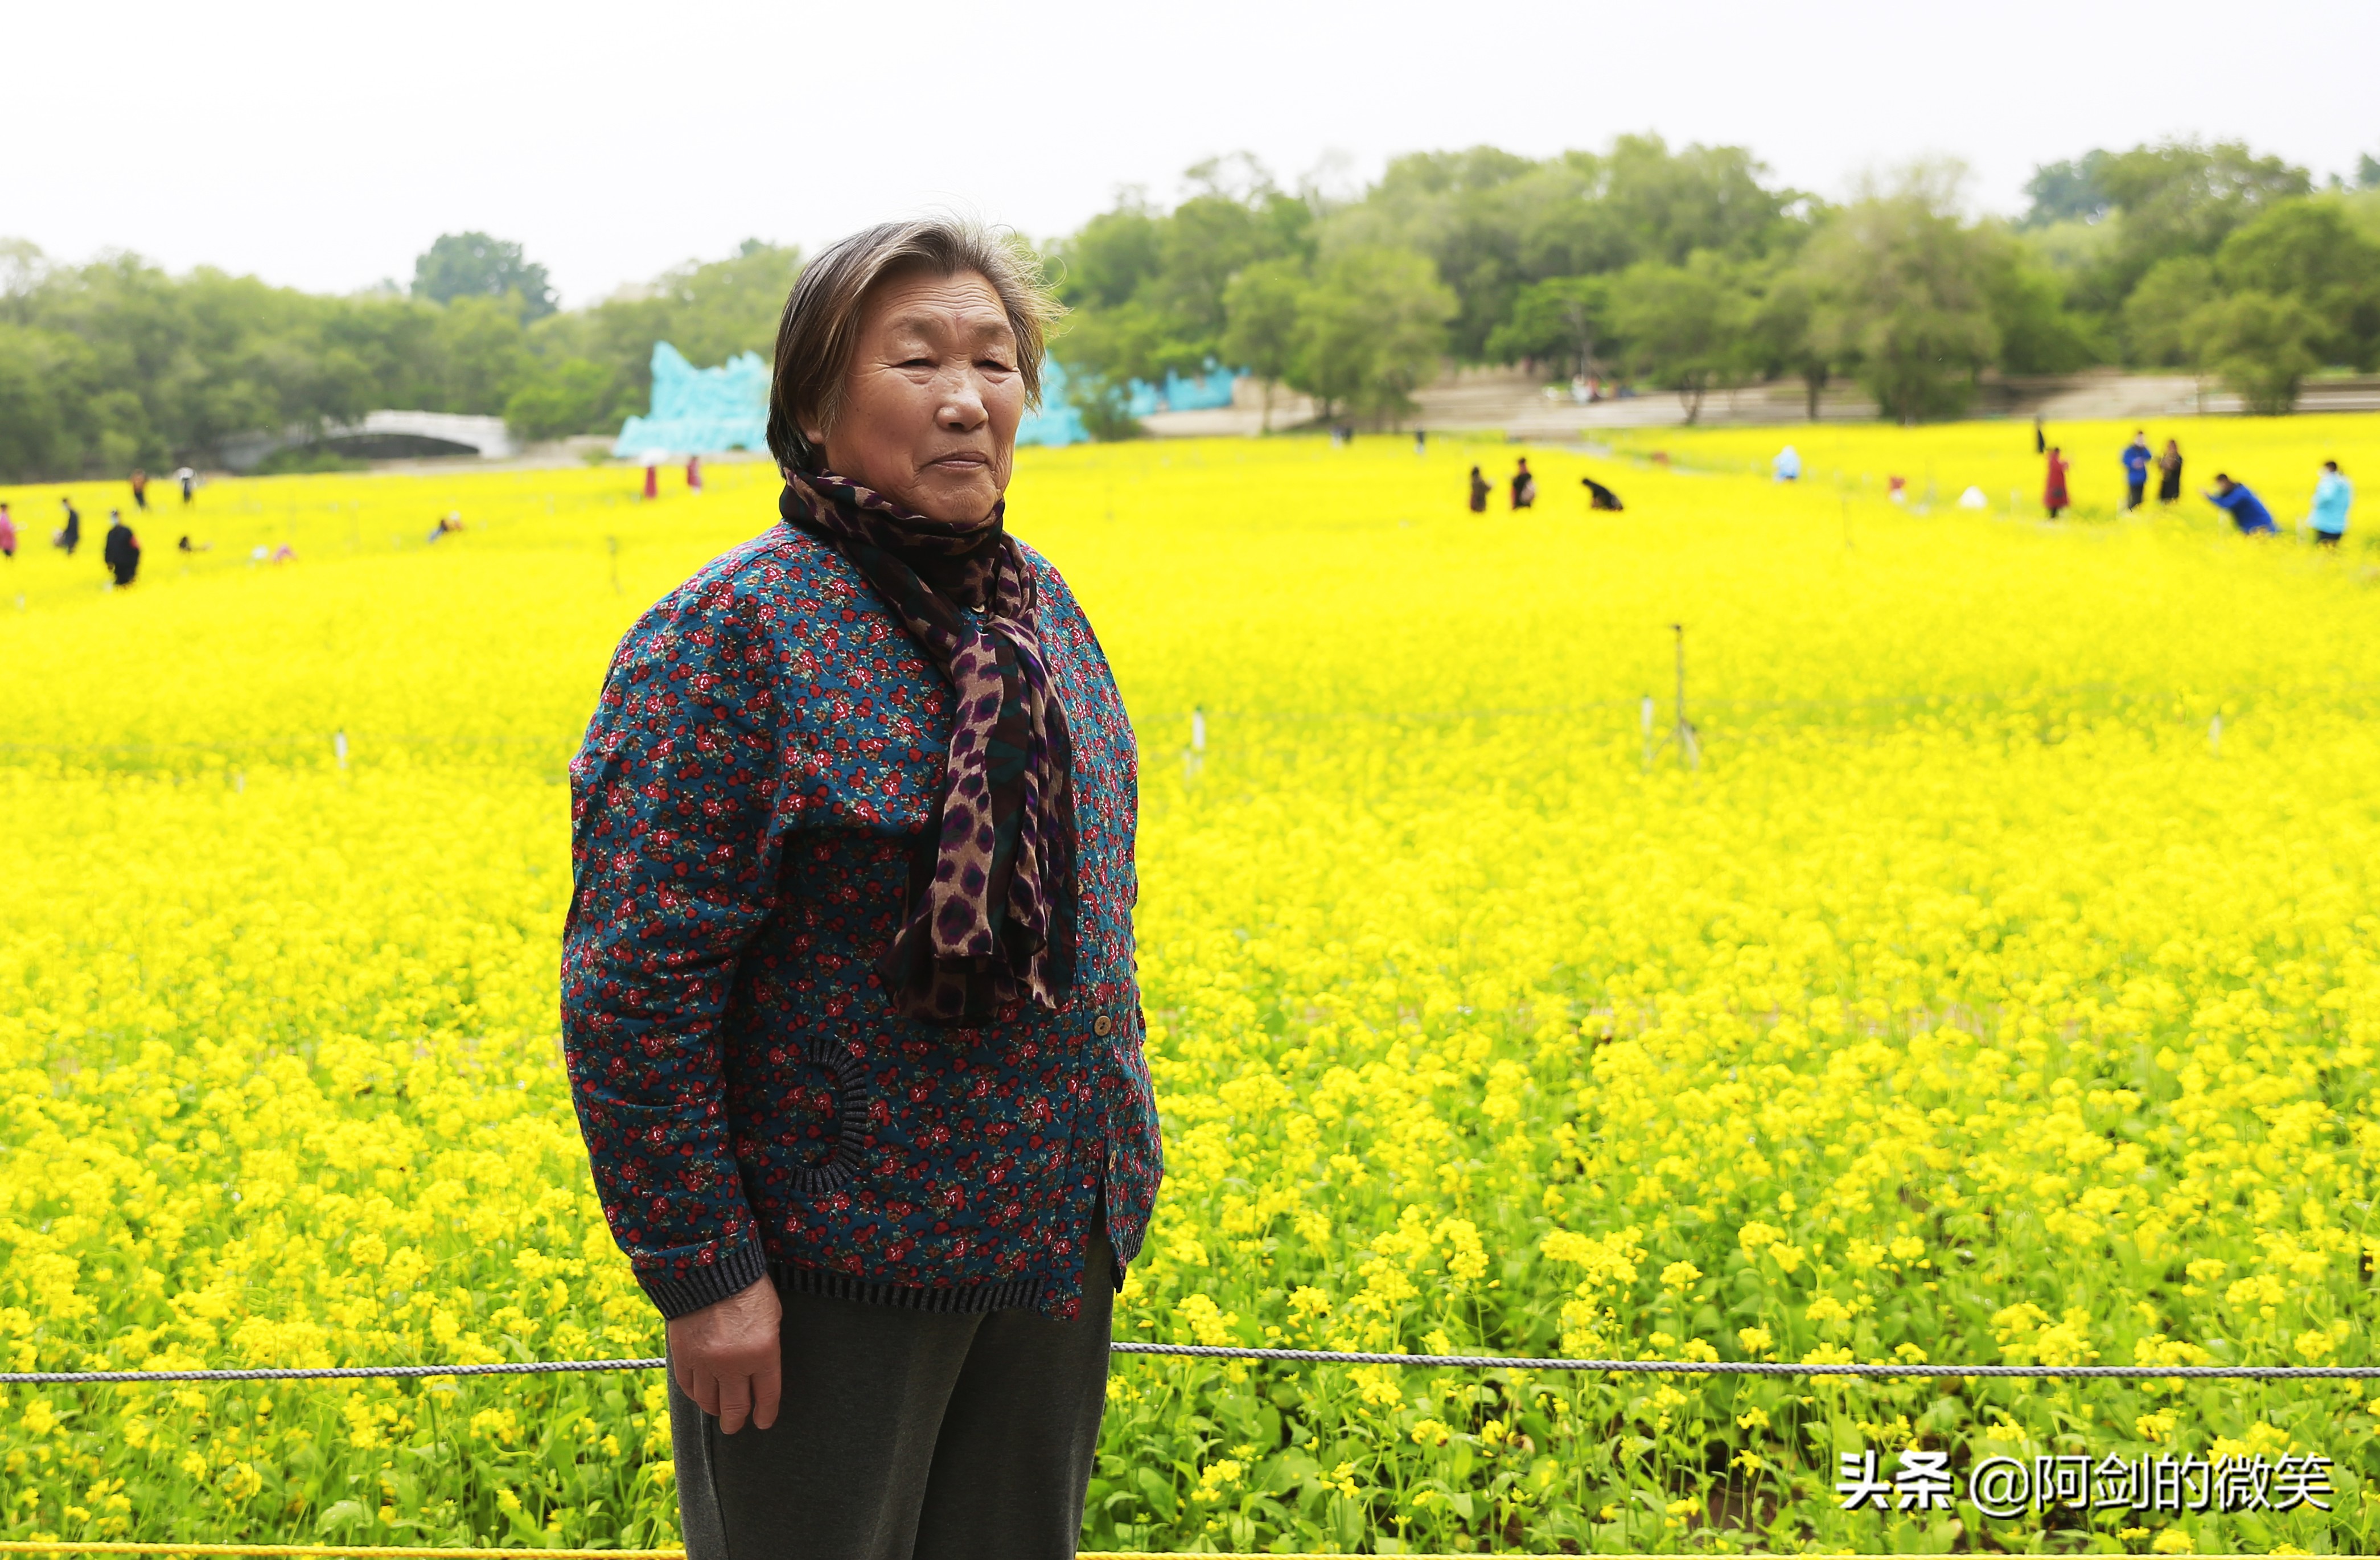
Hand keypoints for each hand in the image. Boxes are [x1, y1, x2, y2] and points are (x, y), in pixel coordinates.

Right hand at [667, 1277, 782, 1433]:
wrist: (709, 1267)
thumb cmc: (747, 1288)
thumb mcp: (771, 1318)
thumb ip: (767, 1350)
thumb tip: (761, 1376)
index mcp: (763, 1353)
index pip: (766, 1397)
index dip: (765, 1414)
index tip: (763, 1422)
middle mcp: (734, 1363)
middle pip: (735, 1408)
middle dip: (737, 1421)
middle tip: (736, 1425)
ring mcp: (705, 1362)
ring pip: (709, 1402)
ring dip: (715, 1410)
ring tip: (719, 1411)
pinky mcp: (683, 1357)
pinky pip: (688, 1387)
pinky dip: (695, 1394)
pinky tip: (701, 1394)